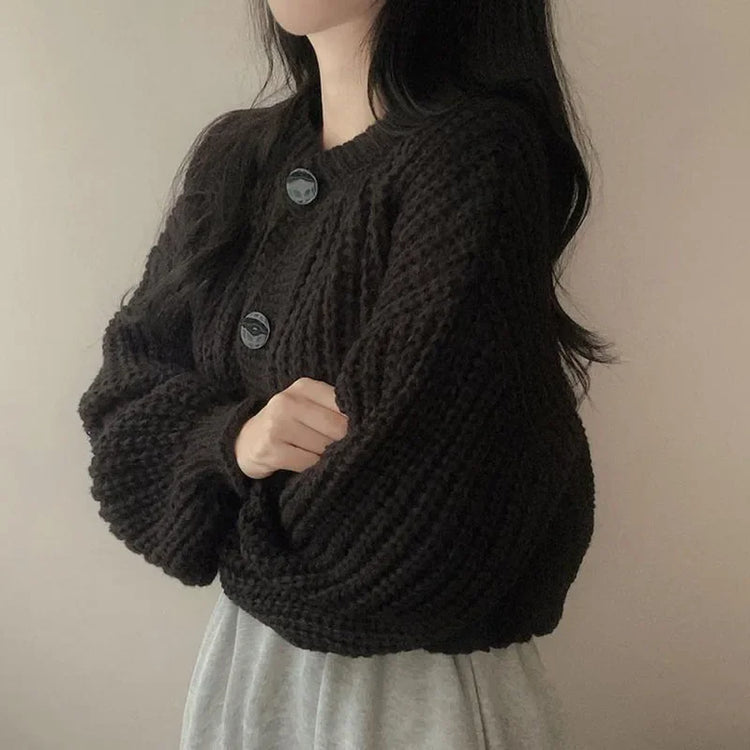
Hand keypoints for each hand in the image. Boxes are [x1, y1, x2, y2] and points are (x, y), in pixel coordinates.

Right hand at [234, 377, 348, 478]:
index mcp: (303, 387)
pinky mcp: (270, 450)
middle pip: (336, 427)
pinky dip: (312, 467)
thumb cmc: (287, 423)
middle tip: (340, 448)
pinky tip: (306, 463)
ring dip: (327, 456)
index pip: (343, 404)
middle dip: (343, 442)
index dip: (354, 422)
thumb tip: (368, 425)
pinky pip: (307, 464)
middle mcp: (288, 402)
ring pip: (323, 447)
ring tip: (319, 454)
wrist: (245, 440)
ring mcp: (277, 425)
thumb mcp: (307, 406)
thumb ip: (333, 409)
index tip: (358, 431)